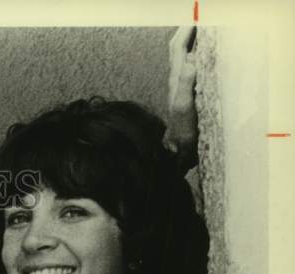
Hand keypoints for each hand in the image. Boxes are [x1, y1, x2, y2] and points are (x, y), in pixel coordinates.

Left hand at [167, 25, 198, 169]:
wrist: (178, 150)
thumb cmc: (182, 130)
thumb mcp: (184, 105)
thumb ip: (186, 83)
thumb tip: (192, 60)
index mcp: (176, 78)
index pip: (179, 47)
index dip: (186, 31)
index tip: (197, 19)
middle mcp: (176, 80)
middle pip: (178, 49)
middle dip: (186, 33)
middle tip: (198, 22)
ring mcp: (180, 87)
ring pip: (183, 58)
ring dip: (190, 42)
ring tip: (200, 33)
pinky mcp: (186, 95)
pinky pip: (189, 69)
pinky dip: (195, 56)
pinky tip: (202, 58)